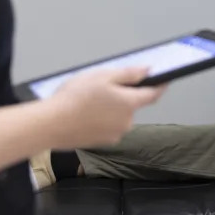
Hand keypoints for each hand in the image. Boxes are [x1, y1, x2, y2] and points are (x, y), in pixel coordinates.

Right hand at [47, 67, 165, 148]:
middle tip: (103, 86)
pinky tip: (83, 113)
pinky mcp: (101, 142)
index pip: (152, 94)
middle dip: (123, 95)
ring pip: (118, 116)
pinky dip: (100, 119)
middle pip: (131, 105)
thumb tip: (148, 71)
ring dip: (110, 108)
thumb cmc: (75, 98)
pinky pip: (106, 126)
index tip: (163, 80)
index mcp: (129, 104)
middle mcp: (126, 122)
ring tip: (87, 100)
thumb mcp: (102, 76)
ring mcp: (114, 134)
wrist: (51, 124)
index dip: (159, 86)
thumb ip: (128, 74)